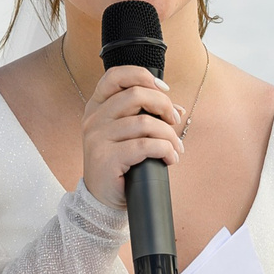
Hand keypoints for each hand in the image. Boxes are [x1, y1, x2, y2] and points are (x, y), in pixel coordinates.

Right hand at [80, 62, 185, 208]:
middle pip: (135, 95)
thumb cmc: (120, 163)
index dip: (142, 75)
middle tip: (174, 122)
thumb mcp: (131, 135)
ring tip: (176, 148)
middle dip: (164, 106)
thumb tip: (178, 108)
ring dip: (169, 135)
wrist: (103, 198)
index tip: (164, 90)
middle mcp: (94, 119)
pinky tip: (169, 159)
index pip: (115, 76)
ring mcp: (97, 138)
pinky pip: (144, 146)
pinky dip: (165, 150)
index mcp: (98, 106)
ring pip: (144, 123)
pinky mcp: (106, 158)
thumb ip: (149, 117)